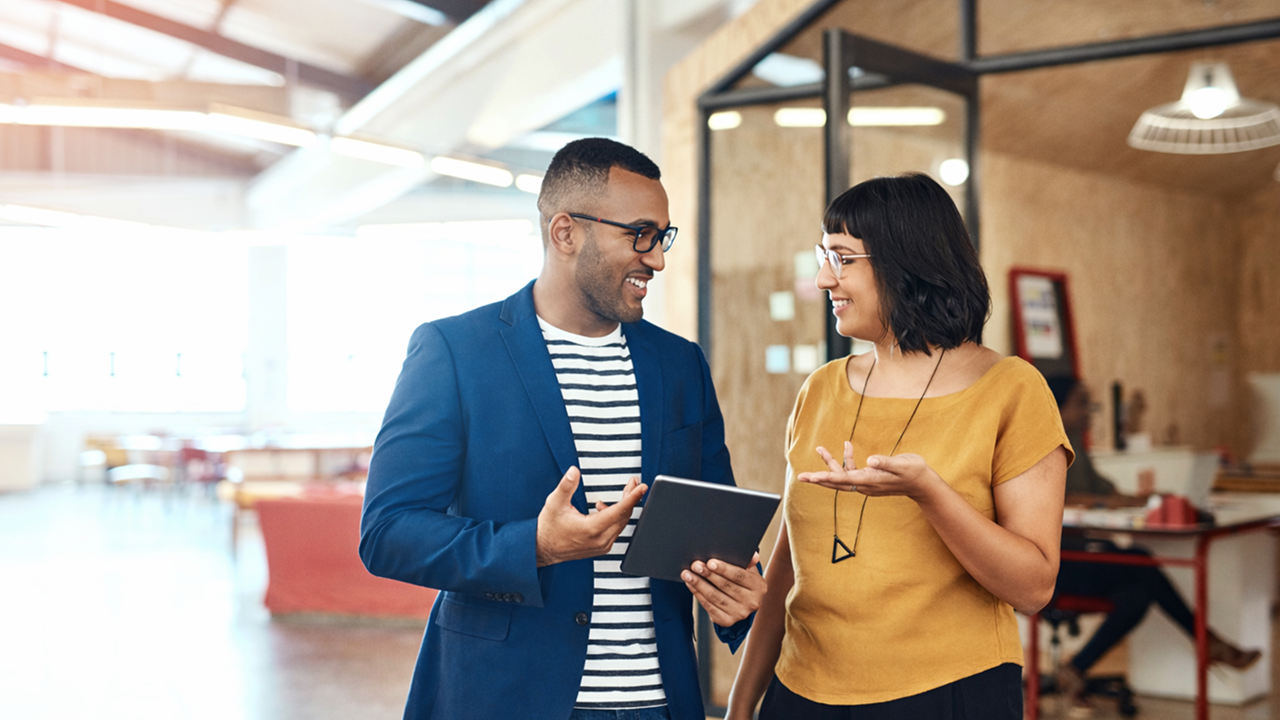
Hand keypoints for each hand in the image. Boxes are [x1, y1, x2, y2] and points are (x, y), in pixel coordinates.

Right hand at [536, 467, 645, 566]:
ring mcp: (602, 546)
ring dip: (624, 507)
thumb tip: (573, 471)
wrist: (542, 548)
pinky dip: (616, 517)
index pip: (619, 511)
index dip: (632, 497)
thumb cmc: (548, 527)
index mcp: (591, 529)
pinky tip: (604, 508)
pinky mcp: (601, 548)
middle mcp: (600, 540)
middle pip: (624, 516)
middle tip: (633, 483)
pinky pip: (615, 530)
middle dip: (631, 498)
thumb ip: (566, 486)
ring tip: (623, 492)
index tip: (641, 487)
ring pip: (621, 524)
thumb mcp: (554, 503)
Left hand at [682, 552, 765, 626]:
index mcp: (758, 587)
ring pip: (715, 597)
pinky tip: (691, 585)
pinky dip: (698, 594)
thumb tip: (752, 554)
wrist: (745, 604)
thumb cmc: (745, 584)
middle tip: (695, 565)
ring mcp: (739, 613)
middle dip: (708, 574)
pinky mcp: (727, 621)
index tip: (710, 562)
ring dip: (699, 584)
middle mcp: (751, 602)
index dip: (723, 568)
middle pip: (725, 586)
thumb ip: (749, 562)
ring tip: (688, 574)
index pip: (739, 575)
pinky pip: (709, 606)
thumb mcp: (750, 572)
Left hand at [796, 442, 940, 499]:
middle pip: (837, 482)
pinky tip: (847, 446)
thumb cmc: (914, 472)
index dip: (826, 477)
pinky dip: (847, 459)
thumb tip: (870, 460)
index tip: (811, 477)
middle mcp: (865, 484)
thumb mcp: (902, 464)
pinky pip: (852, 471)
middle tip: (801, 477)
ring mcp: (867, 483)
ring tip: (820, 448)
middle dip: (819, 477)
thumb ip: (886, 462)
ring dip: (831, 462)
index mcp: (870, 481)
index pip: (843, 480)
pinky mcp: (870, 478)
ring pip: (843, 475)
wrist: (923, 483)